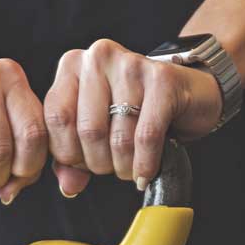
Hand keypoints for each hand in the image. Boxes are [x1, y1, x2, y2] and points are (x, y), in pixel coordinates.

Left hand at [44, 39, 222, 195]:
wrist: (189, 93)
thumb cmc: (134, 112)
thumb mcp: (95, 130)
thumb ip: (72, 158)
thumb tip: (69, 187)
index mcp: (72, 65)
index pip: (55, 119)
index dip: (68, 153)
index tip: (83, 163)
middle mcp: (98, 57)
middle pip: (88, 130)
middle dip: (99, 163)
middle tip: (111, 168)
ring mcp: (132, 65)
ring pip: (118, 137)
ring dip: (124, 166)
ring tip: (129, 169)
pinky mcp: (163, 80)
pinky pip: (146, 136)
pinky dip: (145, 164)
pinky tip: (145, 173)